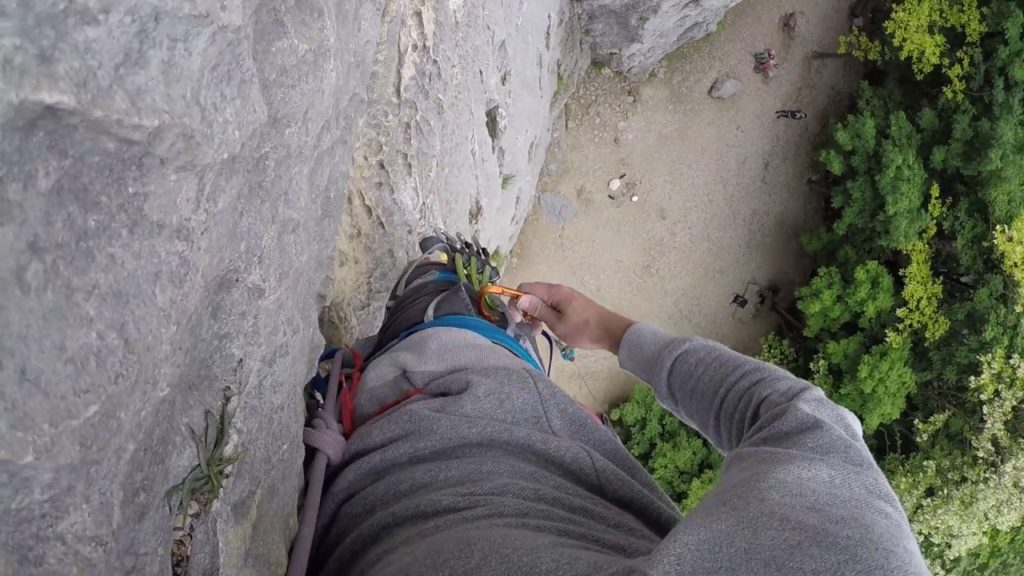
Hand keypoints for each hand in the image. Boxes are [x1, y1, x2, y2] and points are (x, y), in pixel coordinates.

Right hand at [514, 282, 634, 353]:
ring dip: (534, 314)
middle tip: (527, 327)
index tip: (518, 320)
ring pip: (540, 301)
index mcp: (553, 292)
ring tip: (537, 331)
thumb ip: (538, 309)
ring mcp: (564, 296)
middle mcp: (557, 290)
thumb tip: (519, 297)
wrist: (610, 332)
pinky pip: (549, 305)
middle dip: (524, 309)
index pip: (525, 288)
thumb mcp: (557, 323)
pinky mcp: (568, 303)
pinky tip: (545, 327)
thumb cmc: (583, 329)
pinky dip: (543, 315)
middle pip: (531, 293)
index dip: (516, 302)